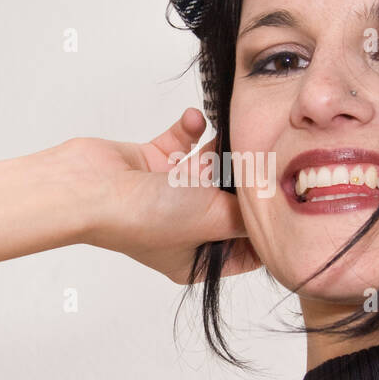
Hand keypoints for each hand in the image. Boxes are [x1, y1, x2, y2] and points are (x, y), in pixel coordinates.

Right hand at [65, 108, 263, 283]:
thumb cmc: (145, 216)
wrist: (90, 188)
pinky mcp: (151, 165)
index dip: (266, 230)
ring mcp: (166, 195)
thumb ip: (248, 213)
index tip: (288, 204)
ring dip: (220, 149)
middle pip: (228, 204)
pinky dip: (190, 130)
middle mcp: (182, 228)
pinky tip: (195, 121)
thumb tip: (273, 203)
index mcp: (196, 258)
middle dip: (245, 181)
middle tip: (267, 156)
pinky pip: (181, 144)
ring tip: (235, 132)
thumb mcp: (215, 219)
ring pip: (208, 169)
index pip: (244, 250)